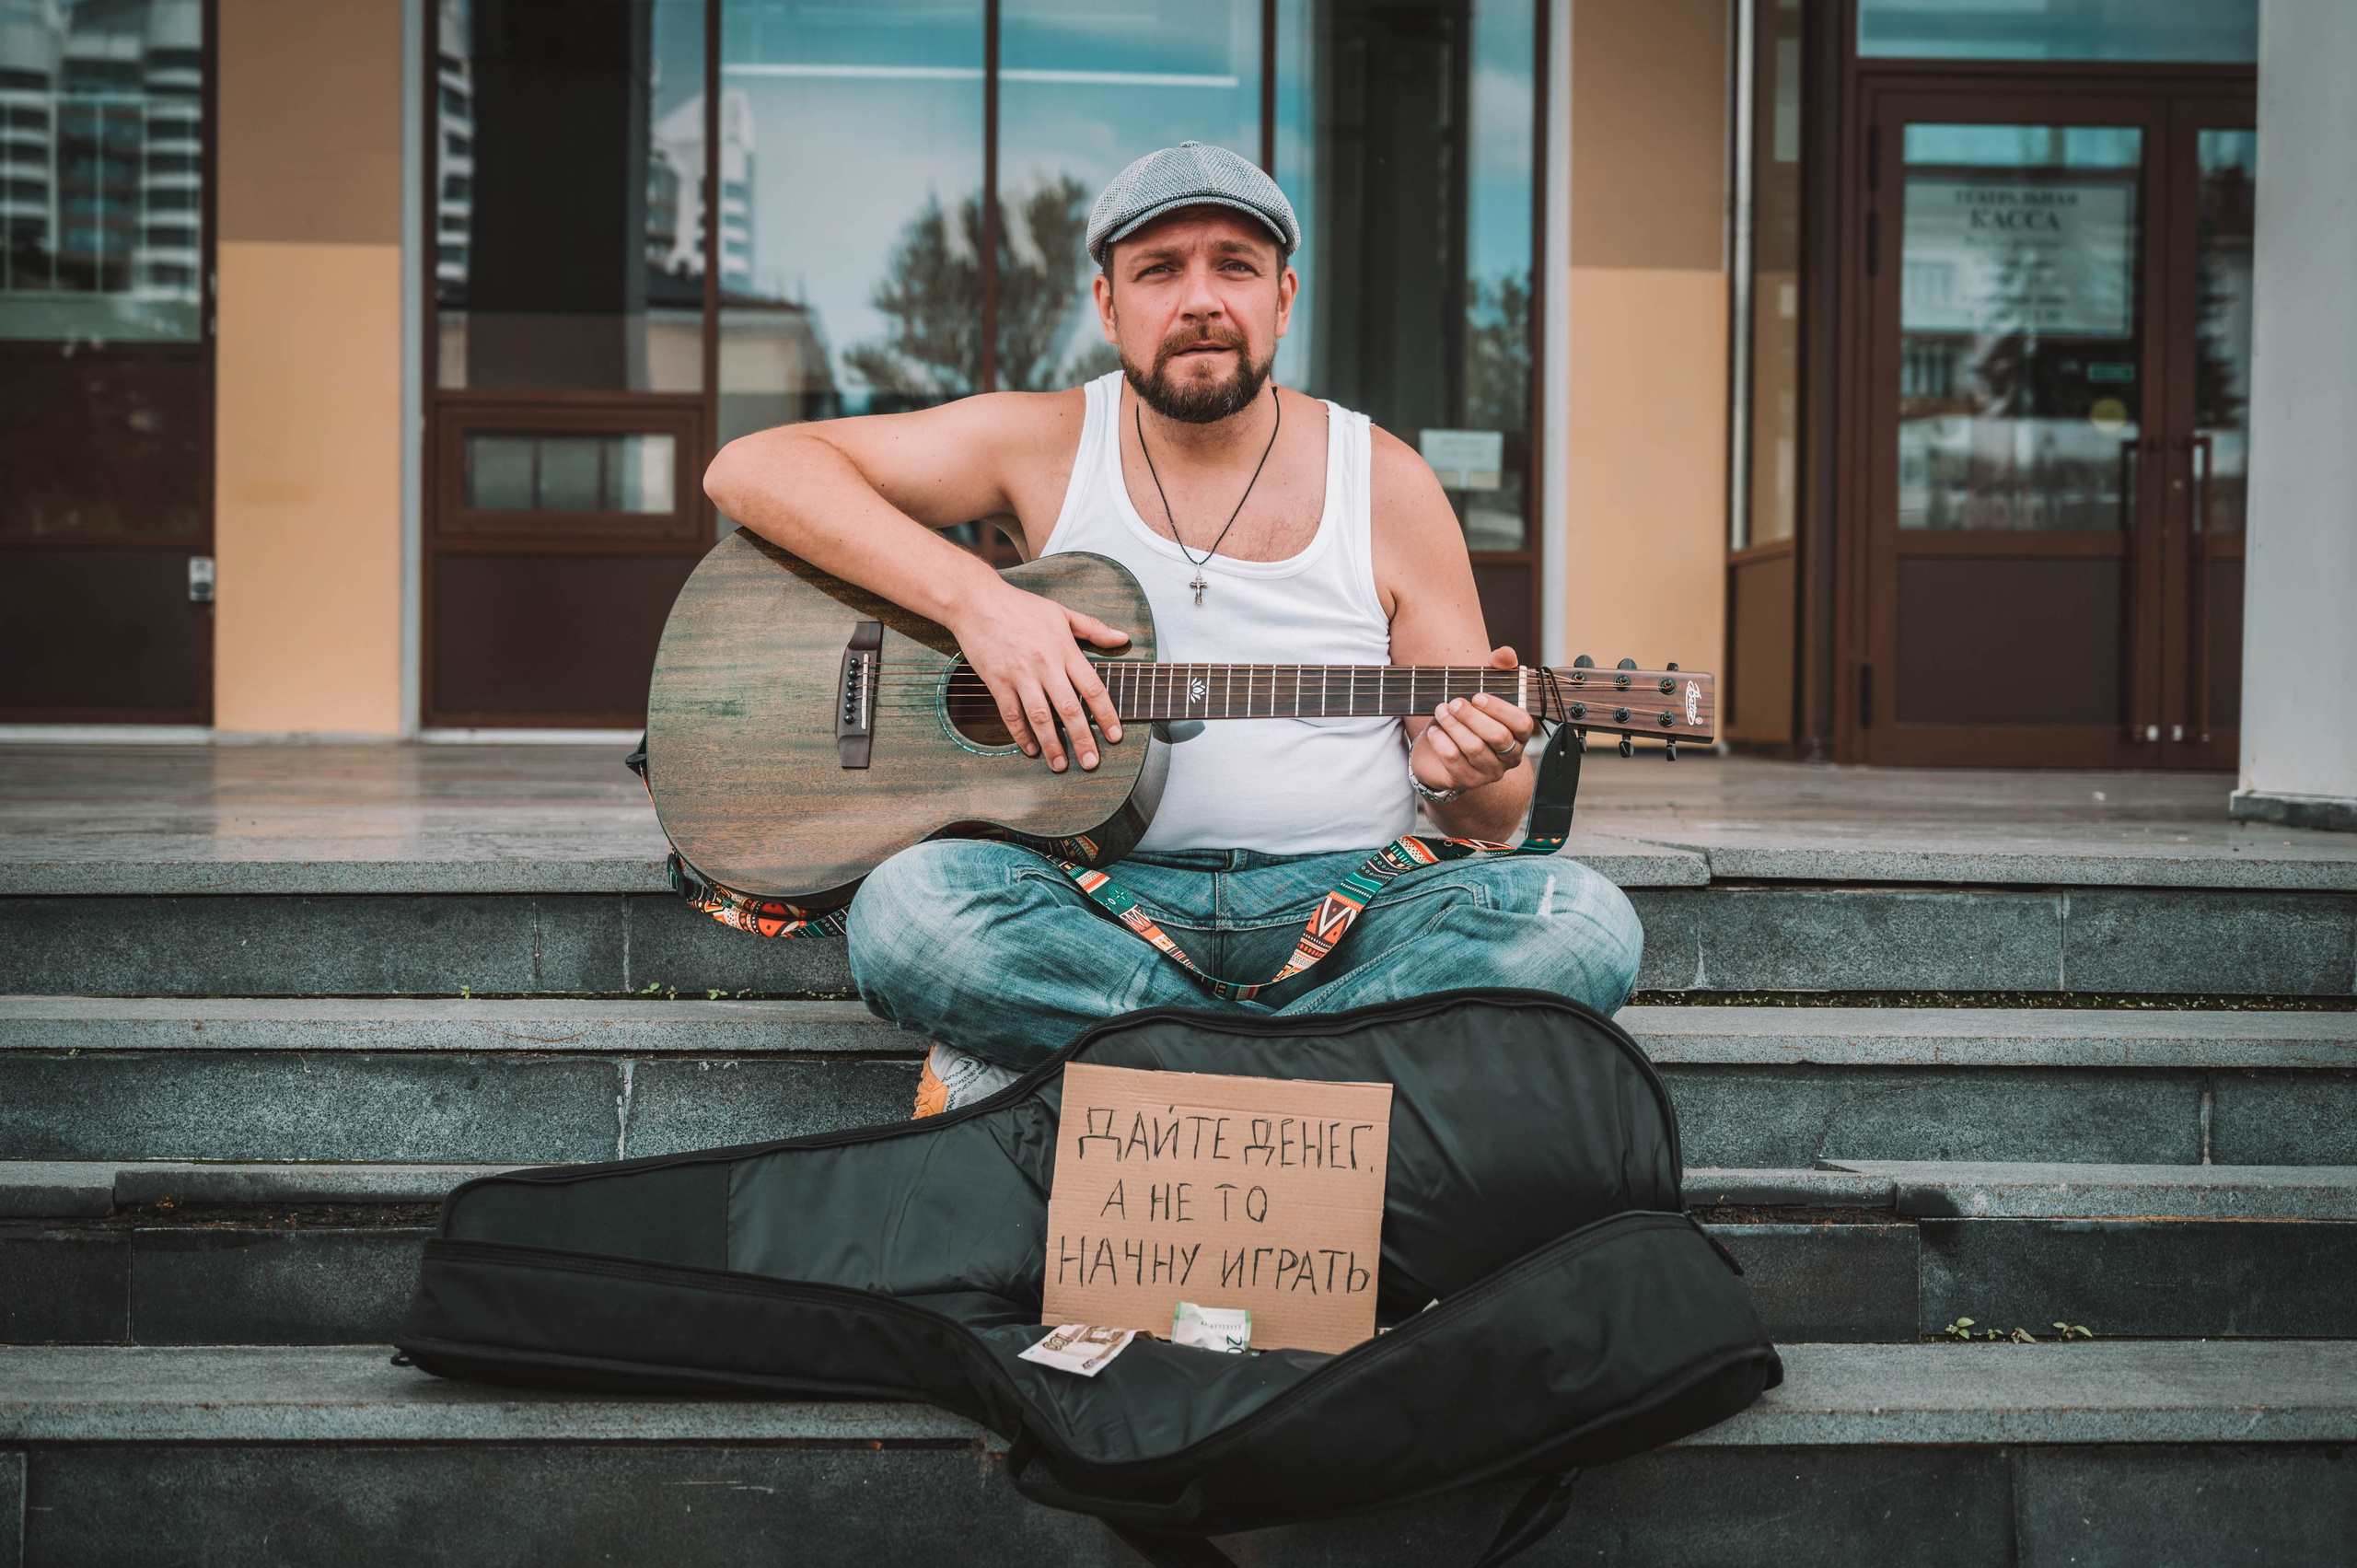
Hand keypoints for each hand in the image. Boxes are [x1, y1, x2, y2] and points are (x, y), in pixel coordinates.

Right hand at [948, 581, 1129, 771]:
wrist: (976, 602)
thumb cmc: (1020, 606)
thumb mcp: (1061, 612)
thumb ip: (1093, 628)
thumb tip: (1122, 638)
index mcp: (1064, 649)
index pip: (1092, 688)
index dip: (1106, 715)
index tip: (1114, 736)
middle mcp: (1045, 665)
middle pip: (1069, 709)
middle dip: (1082, 740)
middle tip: (1091, 763)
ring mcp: (1020, 675)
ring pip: (1041, 717)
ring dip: (1052, 745)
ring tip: (1060, 765)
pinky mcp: (997, 681)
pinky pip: (1011, 714)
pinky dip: (1021, 735)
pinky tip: (1031, 749)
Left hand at [1410, 645, 1534, 795]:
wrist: (1442, 752)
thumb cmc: (1469, 716)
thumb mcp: (1484, 688)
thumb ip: (1498, 667)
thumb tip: (1506, 654)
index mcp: (1519, 734)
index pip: (1522, 724)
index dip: (1500, 709)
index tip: (1477, 696)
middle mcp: (1509, 756)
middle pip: (1497, 737)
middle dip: (1471, 716)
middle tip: (1453, 702)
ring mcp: (1489, 772)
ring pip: (1474, 748)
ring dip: (1453, 725)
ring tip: (1441, 710)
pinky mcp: (1466, 781)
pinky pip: (1454, 760)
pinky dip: (1441, 741)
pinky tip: (1434, 730)